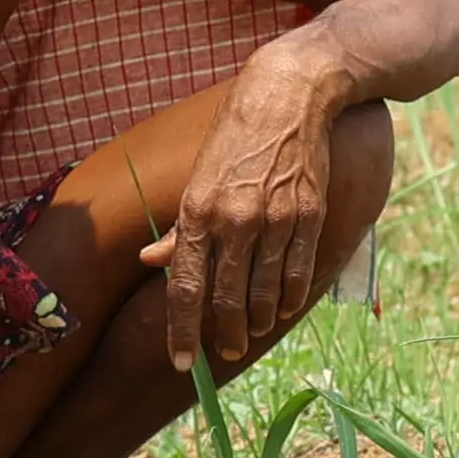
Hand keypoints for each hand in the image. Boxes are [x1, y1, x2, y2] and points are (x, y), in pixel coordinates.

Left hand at [148, 66, 342, 369]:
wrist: (289, 95)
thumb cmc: (235, 136)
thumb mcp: (197, 178)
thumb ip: (179, 228)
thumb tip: (150, 262)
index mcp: (198, 211)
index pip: (185, 287)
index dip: (182, 331)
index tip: (182, 363)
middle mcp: (235, 220)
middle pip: (227, 297)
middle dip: (226, 332)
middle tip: (226, 350)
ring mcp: (275, 218)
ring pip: (266, 290)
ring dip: (260, 318)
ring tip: (255, 330)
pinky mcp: (309, 213)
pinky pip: (298, 269)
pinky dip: (291, 294)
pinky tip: (285, 307)